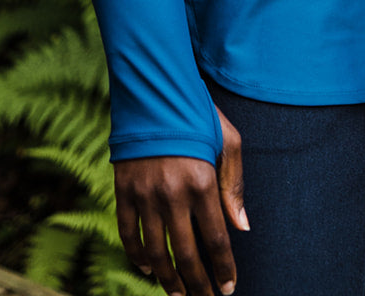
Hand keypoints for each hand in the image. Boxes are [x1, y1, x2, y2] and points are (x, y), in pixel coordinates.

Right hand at [115, 105, 246, 294]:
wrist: (154, 90)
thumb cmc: (198, 114)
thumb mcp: (227, 140)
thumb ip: (234, 186)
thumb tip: (242, 228)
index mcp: (202, 181)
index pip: (215, 239)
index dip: (223, 269)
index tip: (228, 289)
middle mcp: (171, 193)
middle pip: (186, 254)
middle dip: (197, 284)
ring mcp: (144, 194)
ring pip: (155, 251)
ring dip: (167, 278)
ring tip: (178, 294)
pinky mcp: (123, 190)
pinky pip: (127, 233)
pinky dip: (136, 255)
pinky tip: (148, 268)